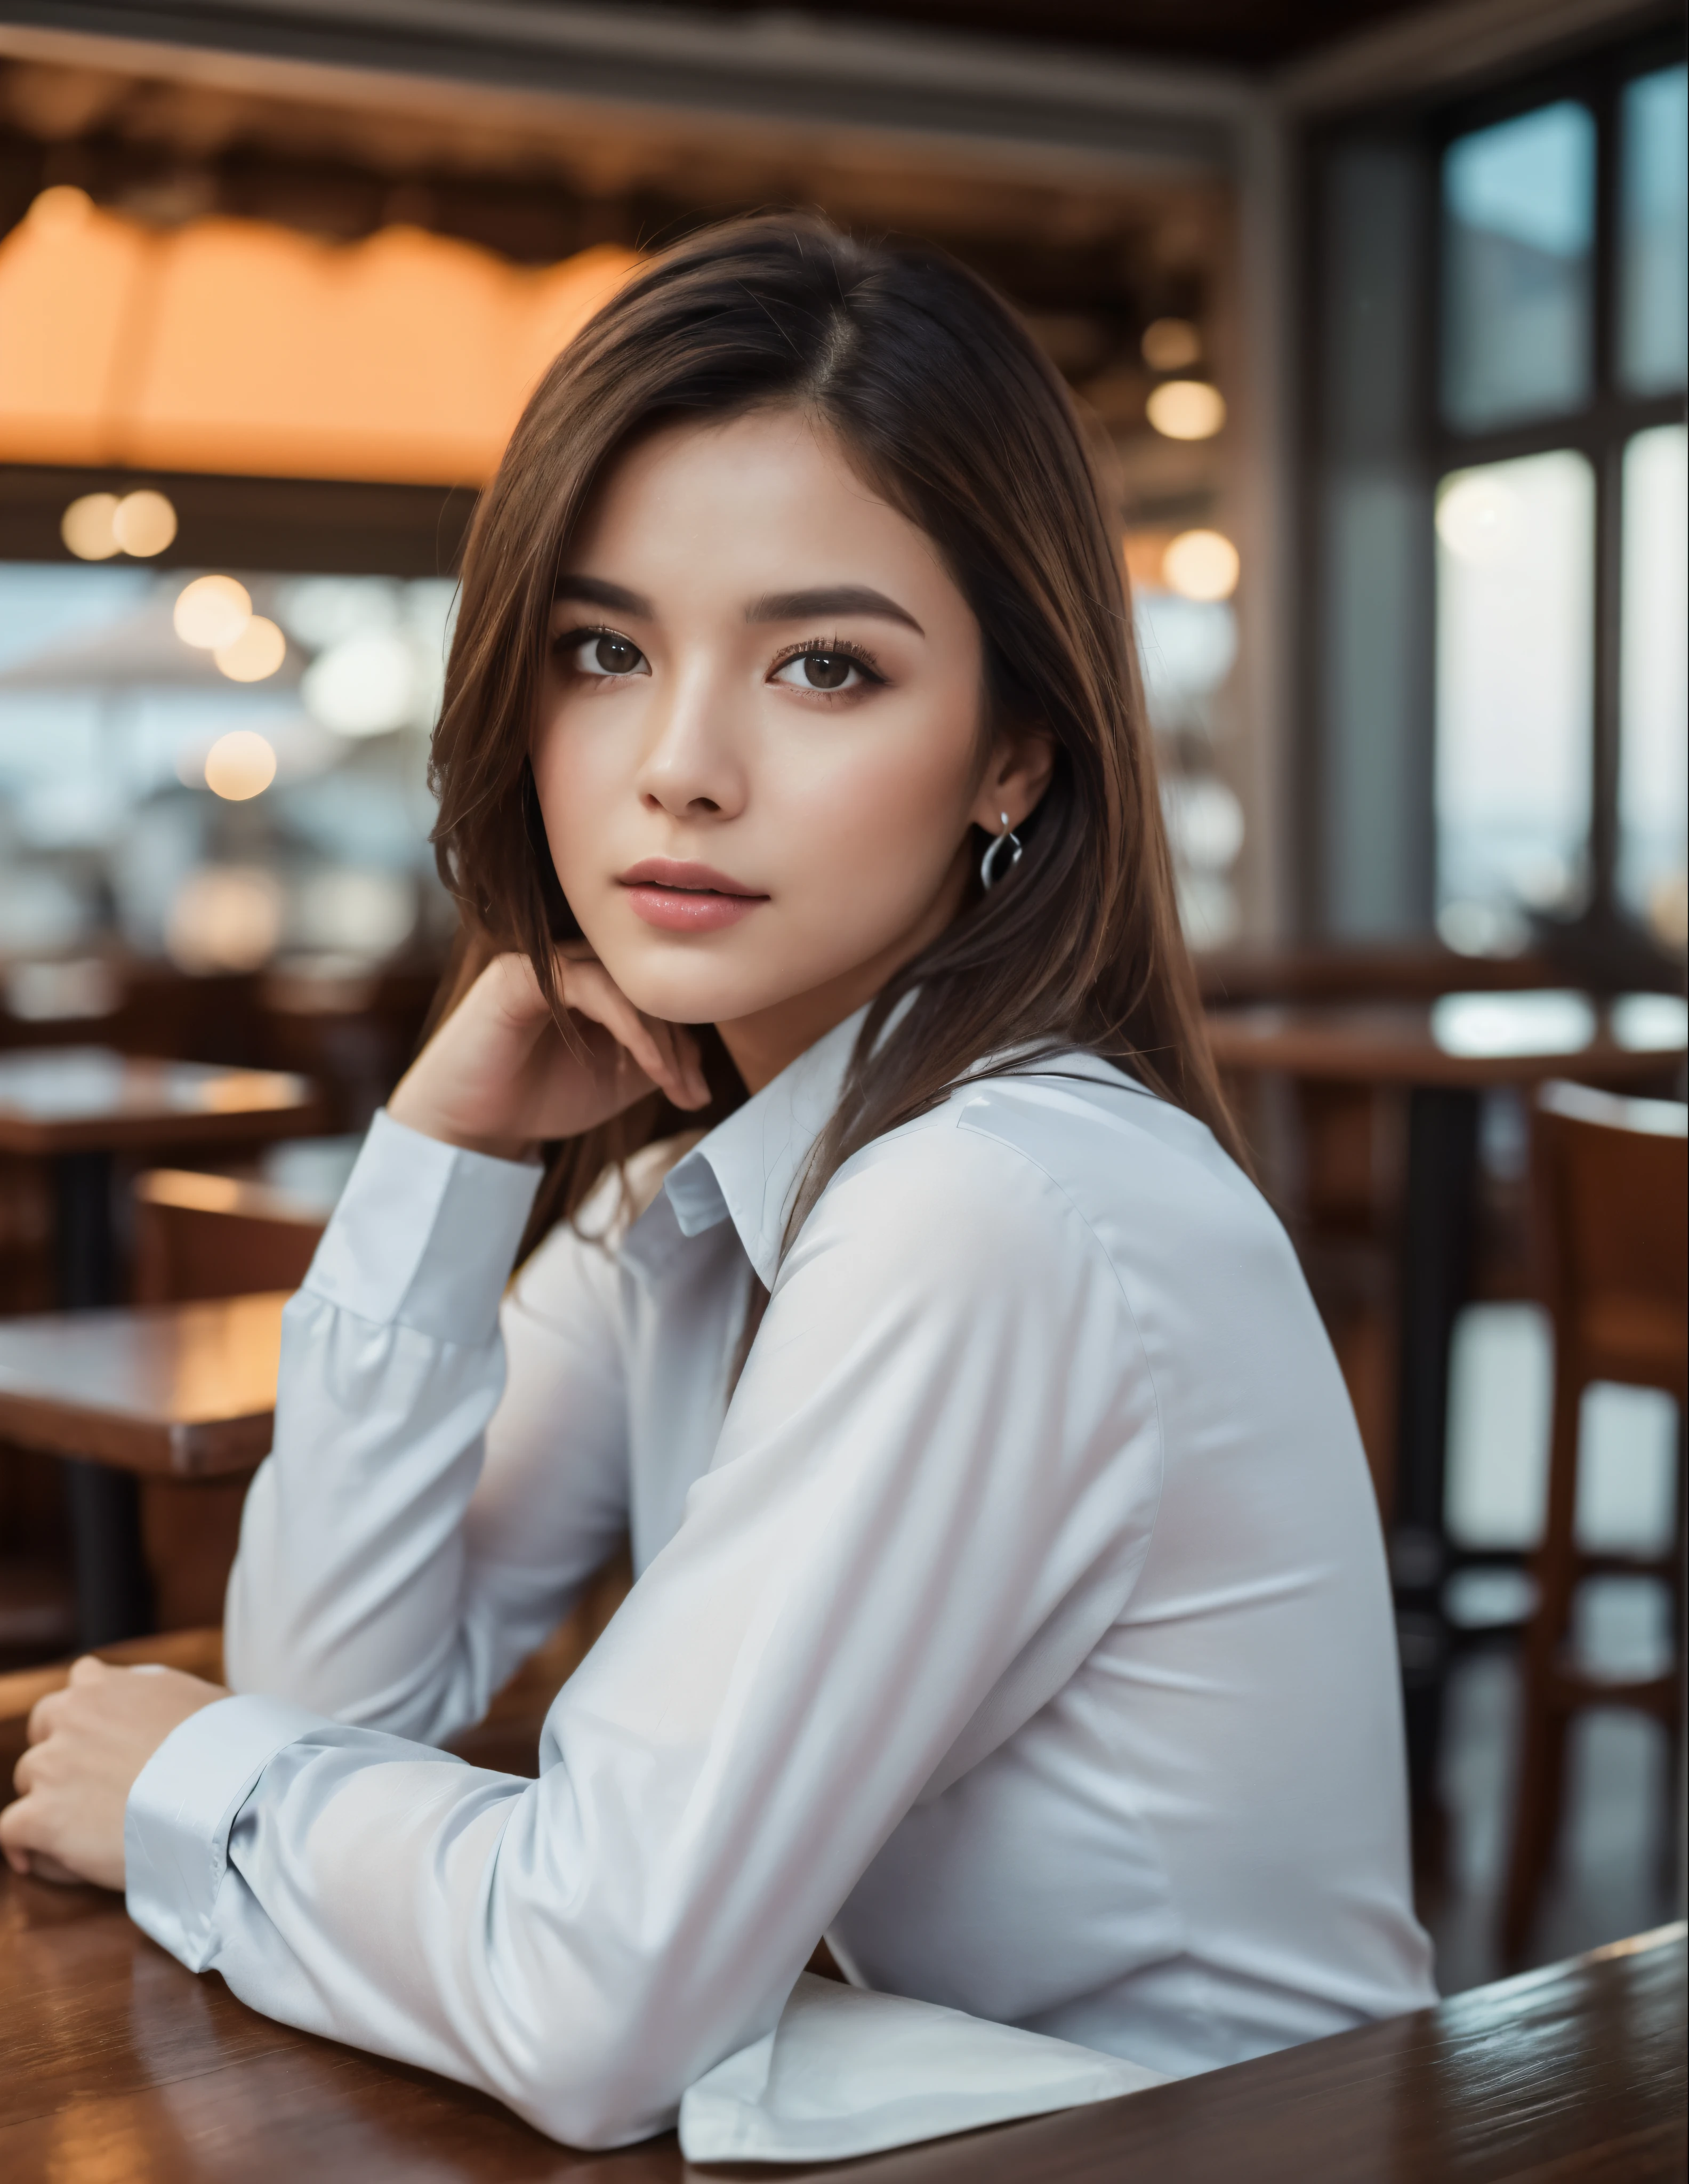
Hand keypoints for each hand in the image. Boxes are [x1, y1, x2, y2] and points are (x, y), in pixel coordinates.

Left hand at [1, 1656, 227, 1890]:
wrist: (217, 1797)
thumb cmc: (221, 1750)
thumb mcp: (196, 1697)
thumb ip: (158, 1694)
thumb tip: (158, 1707)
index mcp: (104, 1685)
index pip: (80, 1681)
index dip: (91, 1711)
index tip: (105, 1735)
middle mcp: (70, 1716)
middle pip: (43, 1729)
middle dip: (60, 1749)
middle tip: (89, 1781)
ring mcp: (51, 1765)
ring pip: (28, 1781)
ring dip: (48, 1799)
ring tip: (80, 1830)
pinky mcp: (40, 1816)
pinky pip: (10, 1831)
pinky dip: (22, 1846)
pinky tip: (38, 1859)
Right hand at [387, 946, 710, 1160]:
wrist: (472, 1126)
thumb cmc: (539, 1099)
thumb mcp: (616, 1081)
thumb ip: (657, 1062)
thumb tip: (701, 1060)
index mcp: (598, 979)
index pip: (658, 992)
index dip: (686, 1041)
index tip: (696, 1093)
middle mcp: (575, 960)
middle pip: (648, 983)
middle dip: (678, 1042)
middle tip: (689, 1091)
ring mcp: (548, 963)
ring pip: (626, 983)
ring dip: (659, 1037)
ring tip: (669, 1083)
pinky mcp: (524, 976)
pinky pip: (594, 987)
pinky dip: (630, 1027)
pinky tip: (647, 1066)